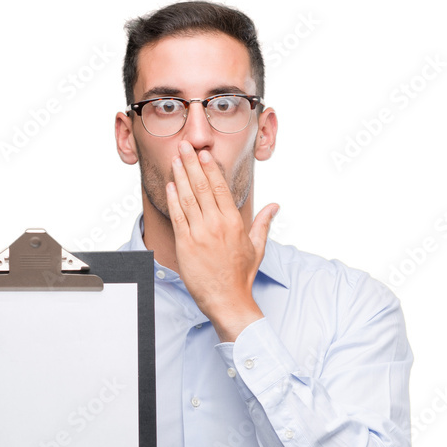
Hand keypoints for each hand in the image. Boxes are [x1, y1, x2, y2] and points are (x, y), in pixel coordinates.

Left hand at [165, 140, 279, 340]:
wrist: (228, 300)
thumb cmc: (241, 276)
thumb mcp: (257, 247)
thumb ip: (264, 223)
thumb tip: (275, 206)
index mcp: (234, 221)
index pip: (220, 187)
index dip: (210, 168)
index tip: (203, 153)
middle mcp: (216, 224)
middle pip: (202, 187)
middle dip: (191, 163)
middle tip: (184, 146)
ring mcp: (200, 234)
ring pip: (188, 198)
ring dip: (180, 176)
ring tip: (174, 159)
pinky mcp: (186, 245)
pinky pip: (178, 217)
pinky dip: (173, 199)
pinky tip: (170, 185)